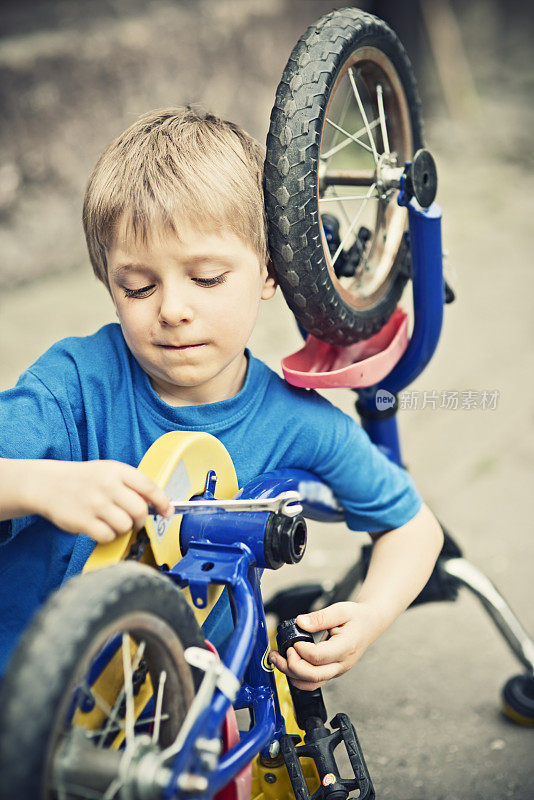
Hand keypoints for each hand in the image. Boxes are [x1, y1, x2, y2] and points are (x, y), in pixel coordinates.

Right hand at [33, 460, 172, 542]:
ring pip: (125, 525)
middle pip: (139, 510)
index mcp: (117, 471)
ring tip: (114, 522)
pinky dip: (108, 536)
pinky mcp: (83, 521)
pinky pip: (108, 536)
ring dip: (124, 529)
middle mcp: (107, 486)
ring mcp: (95, 504)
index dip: (162, 502)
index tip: (167, 512)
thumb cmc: (84, 480)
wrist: (48, 484)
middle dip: (141, 520)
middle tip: (134, 520)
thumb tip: (157, 504)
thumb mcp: (109, 471)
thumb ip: (132, 484)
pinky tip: (100, 527)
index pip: (149, 487)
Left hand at [269, 602, 380, 689]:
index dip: (301, 650)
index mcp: (346, 648)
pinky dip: (298, 677)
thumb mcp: (341, 610)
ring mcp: (337, 671)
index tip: (293, 641)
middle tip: (281, 652)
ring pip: (311, 683)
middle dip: (292, 666)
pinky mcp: (332, 672)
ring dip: (291, 674)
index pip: (318, 657)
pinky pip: (313, 682)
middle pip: (313, 675)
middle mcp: (342, 664)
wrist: (371, 624)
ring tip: (278, 660)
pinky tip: (288, 664)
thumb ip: (320, 617)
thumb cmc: (357, 617)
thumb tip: (300, 622)